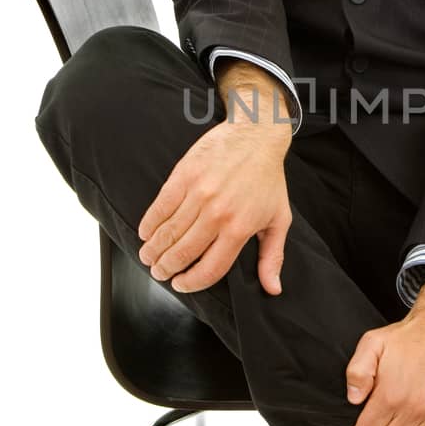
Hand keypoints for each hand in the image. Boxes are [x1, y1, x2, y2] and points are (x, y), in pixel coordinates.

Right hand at [138, 119, 290, 294]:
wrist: (255, 136)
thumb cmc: (268, 179)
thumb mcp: (279, 219)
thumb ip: (273, 257)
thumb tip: (273, 289)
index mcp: (239, 228)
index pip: (210, 268)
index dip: (192, 282)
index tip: (181, 285)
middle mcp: (217, 213)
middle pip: (183, 252)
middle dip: (166, 268)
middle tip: (159, 273)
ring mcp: (198, 194)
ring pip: (168, 232)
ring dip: (153, 249)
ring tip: (148, 258)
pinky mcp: (183, 176)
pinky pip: (160, 206)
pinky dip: (149, 223)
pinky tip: (145, 233)